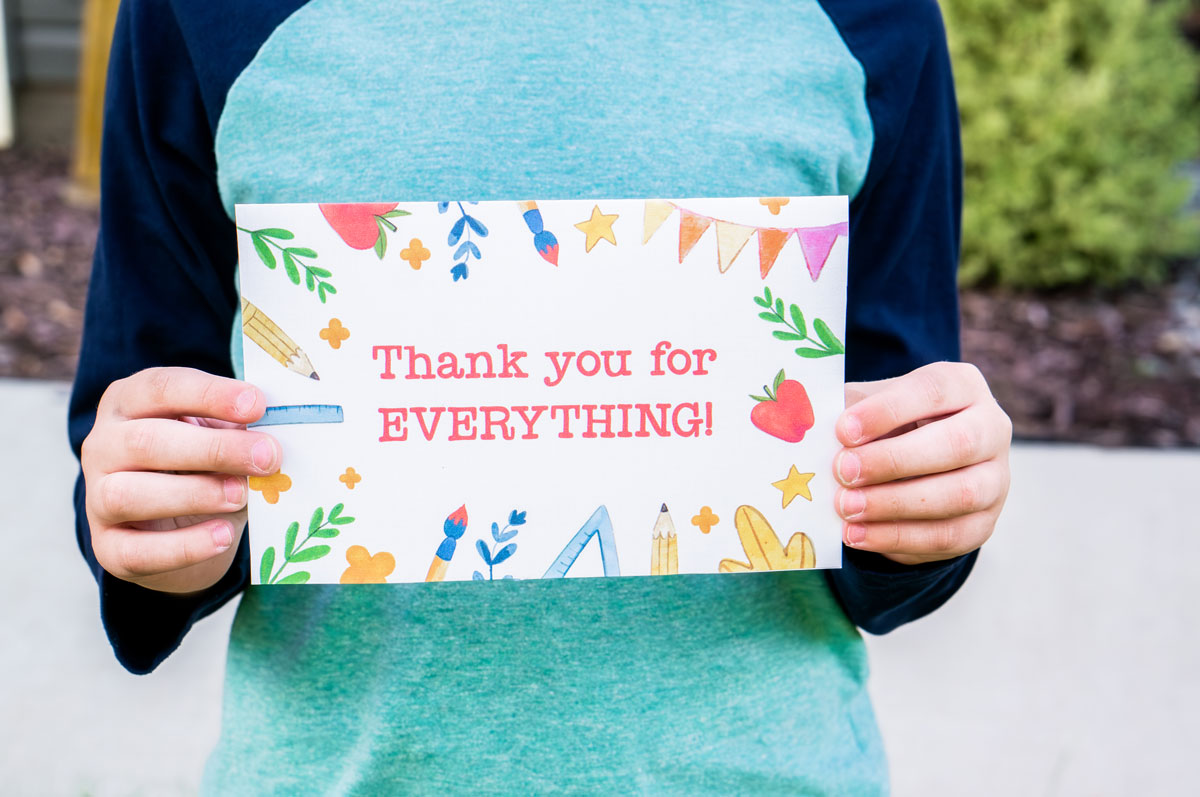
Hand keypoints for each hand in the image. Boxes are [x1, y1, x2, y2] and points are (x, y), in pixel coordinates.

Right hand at [80, 367, 279, 592]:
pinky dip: (184, 547)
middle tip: (267, 457)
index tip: (257, 405)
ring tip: (241, 496)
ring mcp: (97, 497)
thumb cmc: (204, 464)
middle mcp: (103, 445)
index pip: (161, 388)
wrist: (182, 527)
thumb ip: (239, 428)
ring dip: (194, 494)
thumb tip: (272, 437)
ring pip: (128, 494)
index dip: (210, 395)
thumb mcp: (221, 435)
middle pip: (146, 441)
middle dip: (215, 449)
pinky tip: (223, 536)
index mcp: (129, 402)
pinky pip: (138, 551)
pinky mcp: (109, 547)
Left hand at [833, 362, 1010, 564]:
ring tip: (846, 508)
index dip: (887, 411)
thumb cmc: (885, 426)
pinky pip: (949, 536)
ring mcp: (996, 479)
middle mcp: (991, 428)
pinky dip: (899, 538)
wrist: (917, 468)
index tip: (843, 430)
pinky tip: (857, 535)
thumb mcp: (867, 406)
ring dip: (896, 504)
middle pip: (956, 444)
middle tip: (843, 471)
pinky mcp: (983, 524)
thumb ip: (845, 411)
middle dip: (894, 461)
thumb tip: (803, 425)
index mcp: (963, 386)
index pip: (933, 390)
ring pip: (959, 495)